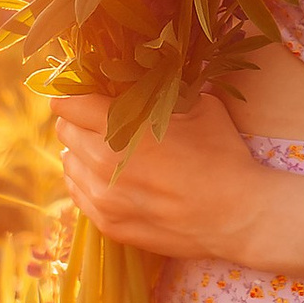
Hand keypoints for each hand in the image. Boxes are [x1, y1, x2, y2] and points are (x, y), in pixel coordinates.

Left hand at [53, 85, 278, 266]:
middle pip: (64, 131)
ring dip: (81, 151)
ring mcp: (104, 199)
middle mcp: (103, 164)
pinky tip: (109, 176)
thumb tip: (139, 77)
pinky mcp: (109, 225)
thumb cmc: (221, 155)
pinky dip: (86, 180)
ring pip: (67, 163)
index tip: (82, 91)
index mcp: (123, 129)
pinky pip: (78, 194)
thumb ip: (160, 92)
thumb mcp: (196, 106)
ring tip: (107, 148)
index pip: (69, 104)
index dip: (73, 93)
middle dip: (78, 120)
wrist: (239, 216)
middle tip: (99, 117)